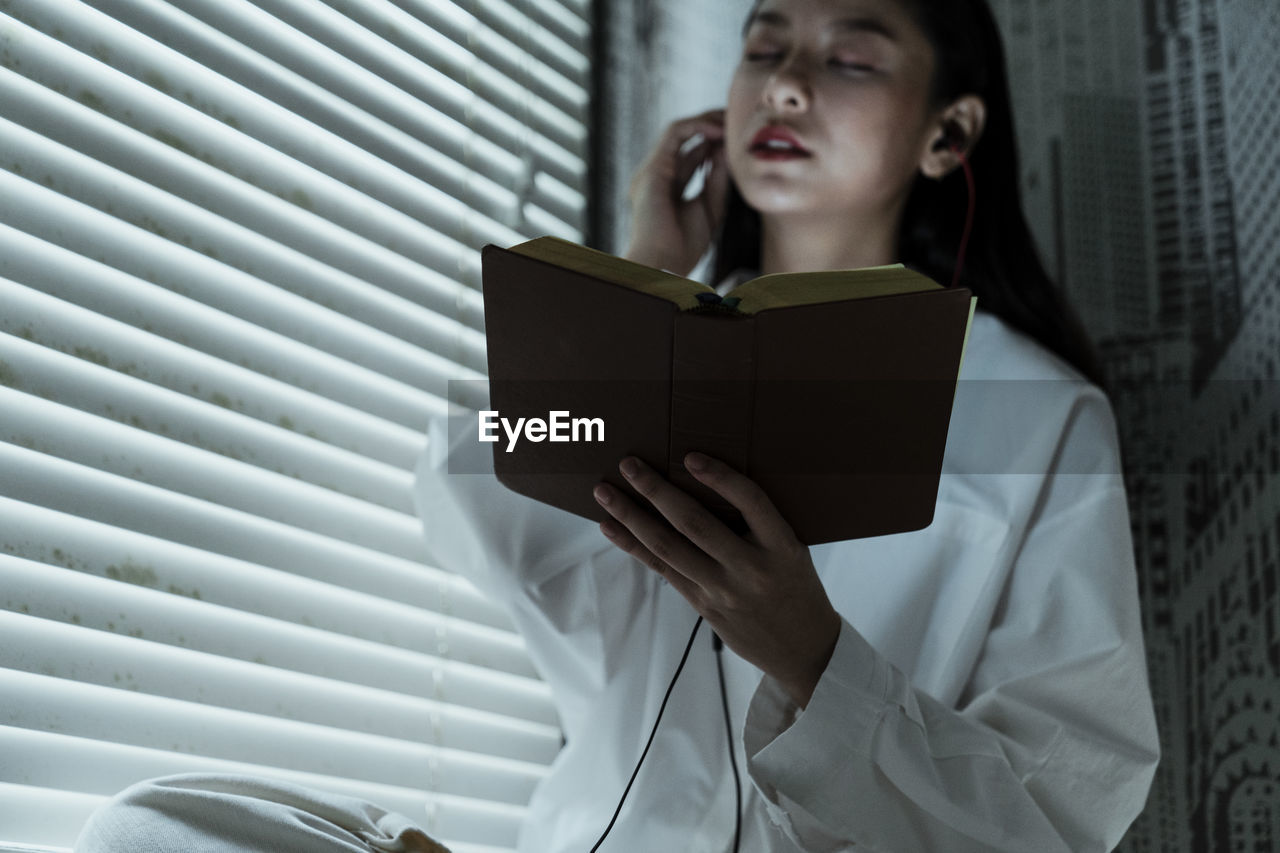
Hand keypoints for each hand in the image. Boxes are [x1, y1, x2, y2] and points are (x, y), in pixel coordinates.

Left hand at [593, 453, 841, 707]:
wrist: (803, 649)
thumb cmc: (797, 587)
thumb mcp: (794, 550)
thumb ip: (760, 523)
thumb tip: (711, 482)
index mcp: (782, 547)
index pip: (751, 502)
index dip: (720, 478)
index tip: (690, 457)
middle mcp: (750, 568)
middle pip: (694, 524)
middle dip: (657, 491)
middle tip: (629, 464)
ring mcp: (722, 590)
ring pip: (668, 547)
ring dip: (632, 516)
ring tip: (605, 492)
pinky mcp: (703, 605)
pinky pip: (662, 569)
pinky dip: (634, 546)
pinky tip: (612, 527)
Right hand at [624, 109, 729, 275]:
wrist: (663, 264)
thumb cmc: (682, 248)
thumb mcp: (710, 208)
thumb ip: (717, 179)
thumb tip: (725, 150)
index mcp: (669, 189)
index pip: (693, 156)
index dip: (717, 143)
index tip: (740, 139)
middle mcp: (658, 176)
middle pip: (686, 140)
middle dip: (713, 126)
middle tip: (737, 120)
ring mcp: (653, 170)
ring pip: (680, 130)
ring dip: (707, 121)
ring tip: (731, 120)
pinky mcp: (653, 166)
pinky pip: (675, 133)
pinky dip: (698, 127)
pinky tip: (718, 131)